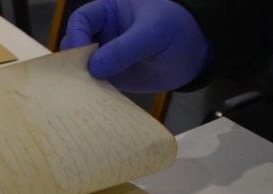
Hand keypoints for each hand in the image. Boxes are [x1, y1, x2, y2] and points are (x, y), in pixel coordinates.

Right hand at [60, 0, 209, 92]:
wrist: (198, 52)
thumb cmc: (178, 27)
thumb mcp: (153, 32)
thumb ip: (125, 48)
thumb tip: (95, 67)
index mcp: (109, 11)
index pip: (81, 20)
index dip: (77, 35)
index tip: (82, 54)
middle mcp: (104, 34)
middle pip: (75, 46)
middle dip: (74, 61)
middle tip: (79, 78)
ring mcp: (108, 58)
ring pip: (83, 68)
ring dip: (82, 80)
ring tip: (85, 93)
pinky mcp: (115, 78)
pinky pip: (97, 86)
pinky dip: (94, 94)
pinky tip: (95, 102)